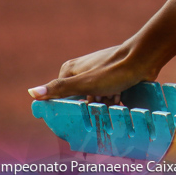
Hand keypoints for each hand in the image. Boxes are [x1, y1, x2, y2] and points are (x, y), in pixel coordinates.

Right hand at [27, 44, 156, 104]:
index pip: (61, 95)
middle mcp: (83, 68)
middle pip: (80, 97)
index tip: (79, 115)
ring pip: (96, 95)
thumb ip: (59, 89)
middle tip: (101, 107)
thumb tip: (31, 92)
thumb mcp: (84, 83)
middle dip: (91, 106)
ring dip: (104, 103)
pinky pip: (109, 91)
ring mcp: (100, 71)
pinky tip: (121, 100)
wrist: (144, 59)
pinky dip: (115, 98)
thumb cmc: (113, 71)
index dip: (70, 107)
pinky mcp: (114, 74)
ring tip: (113, 102)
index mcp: (70, 69)